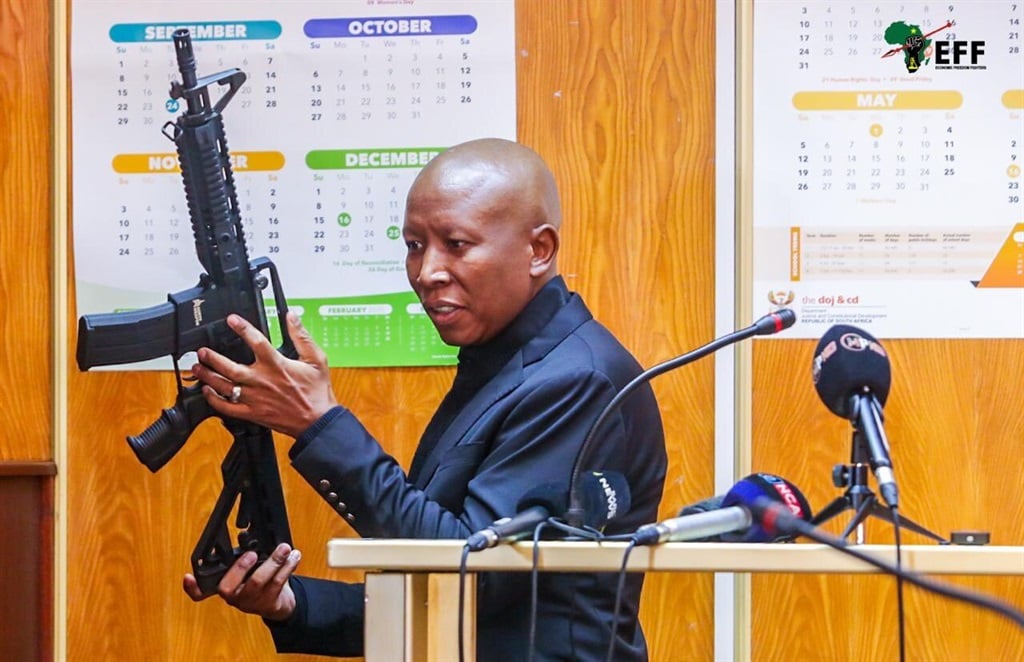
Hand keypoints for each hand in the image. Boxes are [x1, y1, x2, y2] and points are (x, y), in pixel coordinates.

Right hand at [183, 542, 299, 621]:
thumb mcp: (248, 568)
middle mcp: (233, 597)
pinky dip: (288, 567)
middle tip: (252, 554)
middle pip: (228, 587)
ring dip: (273, 562)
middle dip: (239, 568)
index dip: (192, 587)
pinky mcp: (268, 603)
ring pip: (258, 582)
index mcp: (223, 586)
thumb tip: (246, 532)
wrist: (278, 603)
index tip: (188, 577)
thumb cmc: (259, 580)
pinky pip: (278, 584)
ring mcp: (250, 602)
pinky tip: (294, 556)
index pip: (200, 592)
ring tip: (284, 548)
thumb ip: (244, 555)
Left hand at [191, 312, 336, 436]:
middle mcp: (262, 381)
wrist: (317, 421)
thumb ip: (301, 336)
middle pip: (230, 367)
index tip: (231, 320)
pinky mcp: (252, 413)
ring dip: (208, 376)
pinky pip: (227, 408)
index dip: (242, 328)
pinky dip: (214, 400)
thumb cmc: (317, 392)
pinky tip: (207, 391)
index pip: (256, 341)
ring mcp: (255, 398)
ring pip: (224, 387)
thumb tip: (292, 317)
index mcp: (277, 365)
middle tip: (202, 351)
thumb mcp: (316, 359)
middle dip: (212, 358)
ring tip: (197, 368)